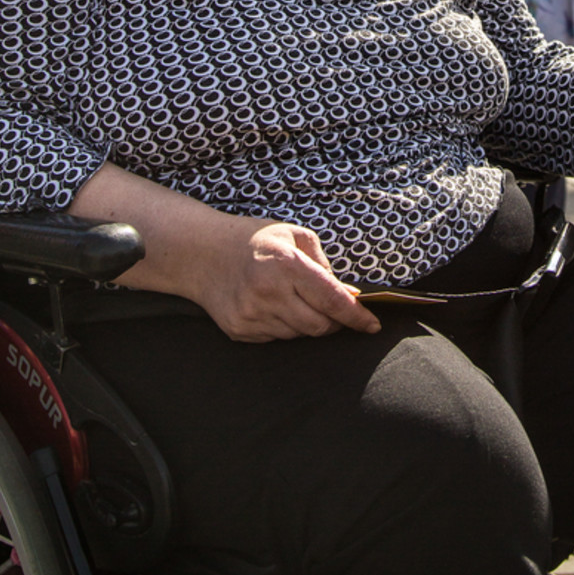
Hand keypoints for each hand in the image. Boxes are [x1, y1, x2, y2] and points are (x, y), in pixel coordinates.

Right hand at [199, 221, 381, 342]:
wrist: (201, 253)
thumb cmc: (253, 240)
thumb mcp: (293, 235)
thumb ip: (323, 264)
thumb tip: (348, 295)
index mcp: (286, 264)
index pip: (332, 299)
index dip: (356, 316)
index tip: (372, 326)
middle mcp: (268, 293)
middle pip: (319, 326)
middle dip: (334, 322)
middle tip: (334, 310)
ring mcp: (251, 315)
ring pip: (299, 335)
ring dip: (308, 323)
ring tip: (294, 300)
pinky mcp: (239, 330)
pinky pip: (277, 339)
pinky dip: (285, 327)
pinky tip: (273, 306)